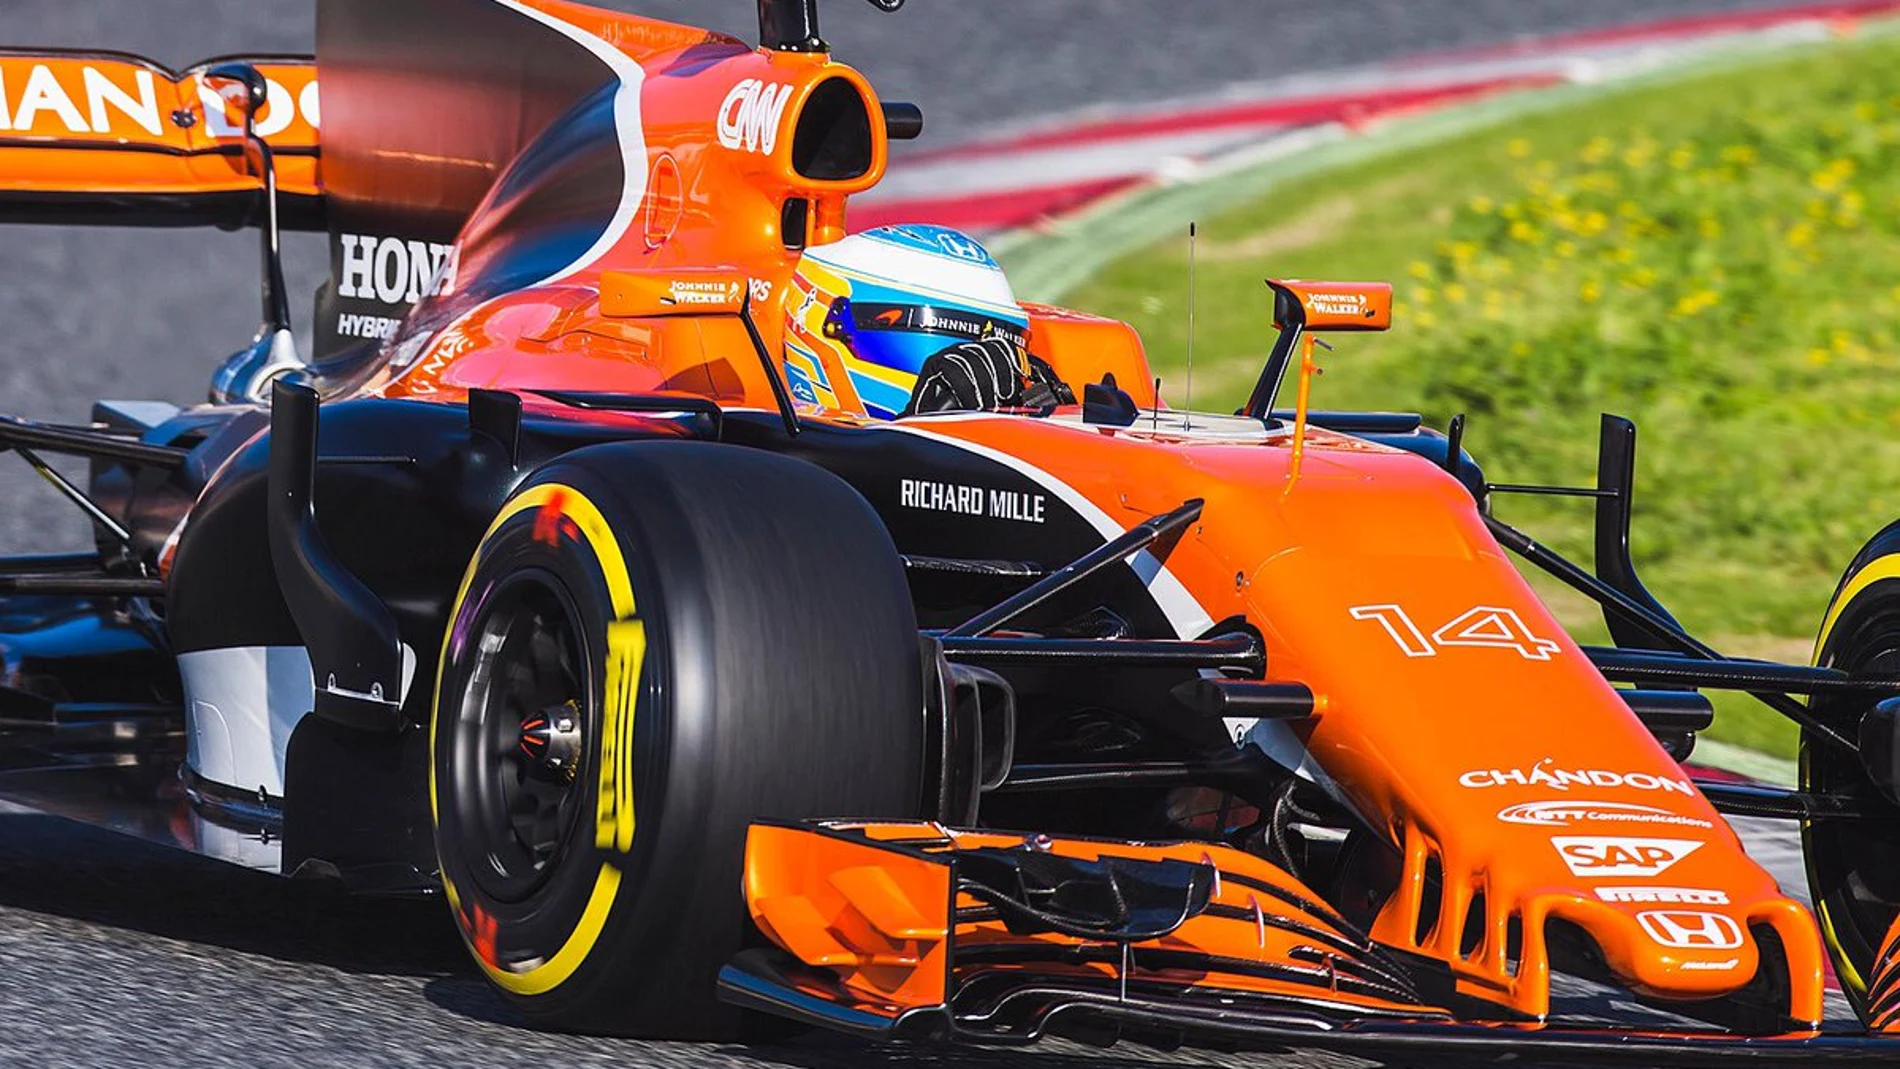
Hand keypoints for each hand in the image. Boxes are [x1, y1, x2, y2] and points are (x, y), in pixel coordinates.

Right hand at [905, 337, 1025, 414]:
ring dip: (984, 384)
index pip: (999, 345)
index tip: (1022, 375)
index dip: (1012, 358)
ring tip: (987, 404)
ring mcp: (948, 354)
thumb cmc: (958, 413)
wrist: (929, 423)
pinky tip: (971, 403)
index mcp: (979, 355)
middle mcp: (964, 350)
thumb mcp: (988, 401)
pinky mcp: (933, 364)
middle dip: (1000, 375)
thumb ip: (1004, 395)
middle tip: (1004, 398)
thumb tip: (1026, 395)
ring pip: (972, 359)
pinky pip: (953, 369)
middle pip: (988, 350)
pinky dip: (966, 388)